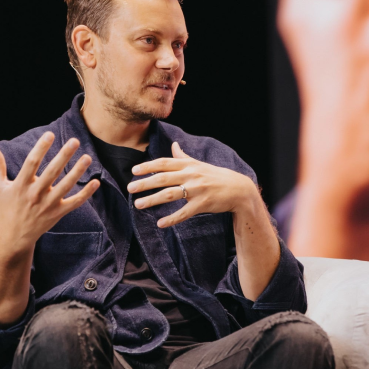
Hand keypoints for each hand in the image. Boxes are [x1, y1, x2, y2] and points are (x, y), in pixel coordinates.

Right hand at [0, 132, 99, 249]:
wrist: (15, 235)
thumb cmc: (6, 207)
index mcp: (21, 185)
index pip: (32, 163)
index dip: (40, 148)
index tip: (50, 134)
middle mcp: (35, 194)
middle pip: (52, 172)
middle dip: (64, 156)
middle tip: (75, 141)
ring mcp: (48, 204)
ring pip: (66, 186)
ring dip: (77, 172)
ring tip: (88, 157)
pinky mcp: (58, 213)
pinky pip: (75, 202)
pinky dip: (86, 193)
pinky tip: (96, 182)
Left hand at [127, 142, 258, 227]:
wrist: (238, 189)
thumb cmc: (215, 176)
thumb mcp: (199, 164)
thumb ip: (183, 156)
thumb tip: (174, 145)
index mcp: (188, 165)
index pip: (164, 163)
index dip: (148, 166)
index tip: (134, 171)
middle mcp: (191, 175)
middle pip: (163, 178)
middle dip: (145, 183)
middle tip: (130, 188)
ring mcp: (197, 190)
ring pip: (170, 194)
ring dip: (152, 199)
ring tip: (138, 205)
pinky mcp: (202, 204)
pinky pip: (184, 212)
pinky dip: (172, 218)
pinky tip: (160, 223)